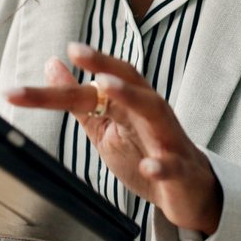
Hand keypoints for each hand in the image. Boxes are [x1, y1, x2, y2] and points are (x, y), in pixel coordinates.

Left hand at [5, 42, 222, 234]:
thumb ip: (79, 99)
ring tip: (105, 86)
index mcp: (131, 101)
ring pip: (152, 110)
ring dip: (129, 96)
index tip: (63, 50)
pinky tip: (148, 166)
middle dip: (103, 63)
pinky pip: (171, 166)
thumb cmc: (145, 152)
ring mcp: (167, 139)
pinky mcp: (180, 170)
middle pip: (128, 80)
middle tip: (76, 51)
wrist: (188, 190)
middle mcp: (150, 111)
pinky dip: (160, 165)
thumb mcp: (104, 125)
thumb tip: (52, 64)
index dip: (82, 66)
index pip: (102, 79)